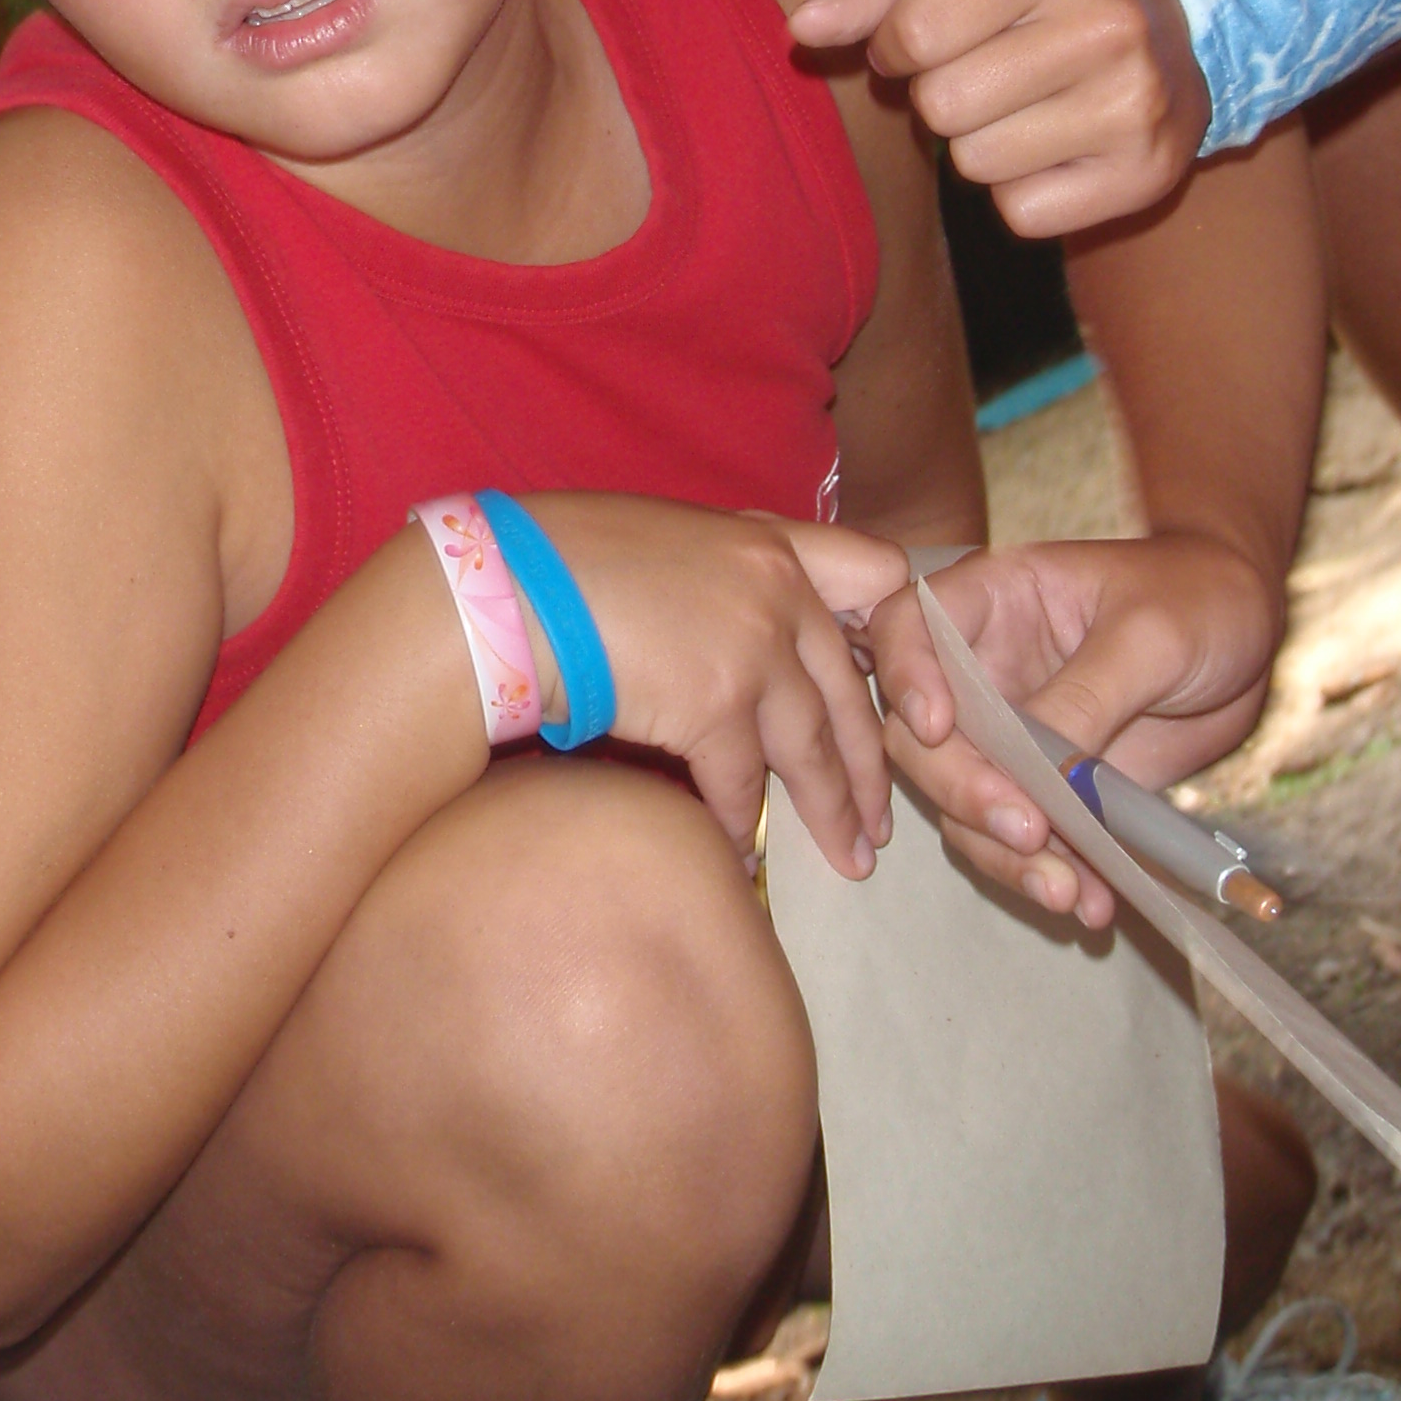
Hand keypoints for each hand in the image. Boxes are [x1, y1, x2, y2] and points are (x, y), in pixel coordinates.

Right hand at [524, 498, 906, 878]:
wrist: (505, 585)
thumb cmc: (560, 558)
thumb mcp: (666, 542)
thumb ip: (722, 579)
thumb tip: (733, 634)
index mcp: (769, 541)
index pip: (877, 573)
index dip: (896, 634)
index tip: (895, 690)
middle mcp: (778, 591)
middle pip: (850, 690)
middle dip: (871, 767)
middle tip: (880, 821)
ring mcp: (753, 648)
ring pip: (813, 749)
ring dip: (831, 813)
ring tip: (849, 860)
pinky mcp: (715, 705)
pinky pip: (743, 785)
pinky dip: (740, 828)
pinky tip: (741, 860)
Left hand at [790, 0, 1210, 233]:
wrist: (1177, 32)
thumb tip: (801, 28)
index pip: (913, 33)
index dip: (898, 48)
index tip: (931, 40)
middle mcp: (1108, 23)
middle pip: (942, 106)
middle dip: (942, 98)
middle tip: (988, 76)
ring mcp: (1135, 104)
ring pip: (976, 164)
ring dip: (981, 145)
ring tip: (1028, 108)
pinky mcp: (1145, 175)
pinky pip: (1021, 214)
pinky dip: (1022, 192)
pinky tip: (1059, 148)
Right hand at [864, 531, 1281, 918]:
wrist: (1251, 641)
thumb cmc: (1200, 600)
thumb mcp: (1152, 635)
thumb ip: (1089, 693)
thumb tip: (1039, 772)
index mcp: (993, 601)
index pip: (907, 626)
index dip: (906, 677)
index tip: (937, 729)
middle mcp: (983, 671)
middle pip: (921, 737)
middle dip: (964, 792)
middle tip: (1027, 831)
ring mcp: (1010, 735)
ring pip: (963, 803)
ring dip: (1005, 855)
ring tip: (1070, 892)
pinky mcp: (1047, 788)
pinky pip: (1022, 841)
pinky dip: (1050, 874)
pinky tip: (1094, 901)